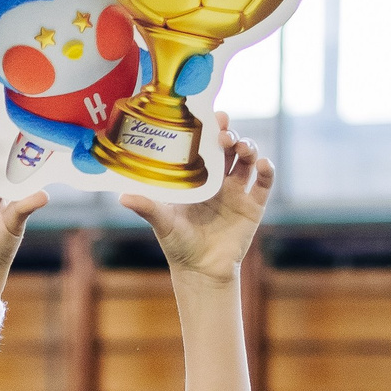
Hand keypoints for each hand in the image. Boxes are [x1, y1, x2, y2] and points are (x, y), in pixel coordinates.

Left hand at [120, 114, 272, 285]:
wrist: (200, 271)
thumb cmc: (178, 245)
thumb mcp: (162, 222)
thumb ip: (146, 207)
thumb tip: (122, 196)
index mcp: (198, 178)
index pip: (206, 146)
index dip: (212, 129)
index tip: (212, 118)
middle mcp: (218, 181)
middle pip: (229, 148)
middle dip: (230, 135)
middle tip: (224, 134)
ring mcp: (237, 192)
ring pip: (248, 160)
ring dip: (248, 147)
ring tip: (242, 147)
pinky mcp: (253, 207)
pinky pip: (264, 183)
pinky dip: (268, 171)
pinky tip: (263, 164)